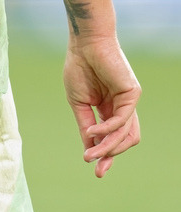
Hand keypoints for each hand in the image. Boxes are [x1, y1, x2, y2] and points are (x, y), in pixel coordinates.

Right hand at [63, 36, 140, 176]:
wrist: (84, 42)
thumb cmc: (79, 67)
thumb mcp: (78, 102)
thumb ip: (85, 126)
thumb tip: (89, 152)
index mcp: (109, 108)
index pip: (112, 137)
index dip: (103, 154)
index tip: (92, 167)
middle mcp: (122, 107)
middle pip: (124, 140)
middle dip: (110, 156)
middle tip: (97, 169)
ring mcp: (129, 101)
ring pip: (127, 135)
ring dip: (110, 147)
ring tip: (92, 153)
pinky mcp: (132, 94)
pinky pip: (122, 120)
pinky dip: (107, 130)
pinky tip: (92, 131)